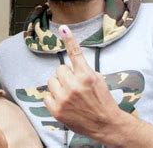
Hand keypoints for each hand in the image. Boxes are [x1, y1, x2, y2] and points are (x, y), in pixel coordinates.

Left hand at [44, 25, 137, 146]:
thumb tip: (70, 64)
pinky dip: (53, 98)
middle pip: (59, 69)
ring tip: (69, 94)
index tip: (64, 29)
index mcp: (86, 76)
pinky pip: (46, 95)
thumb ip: (84, 70)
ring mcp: (64, 99)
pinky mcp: (57, 110)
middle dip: (65, 75)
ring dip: (58, 85)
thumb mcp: (98, 80)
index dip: (69, 40)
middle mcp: (74, 86)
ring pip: (51, 81)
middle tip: (74, 85)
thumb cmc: (102, 100)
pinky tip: (63, 102)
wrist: (105, 124)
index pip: (75, 53)